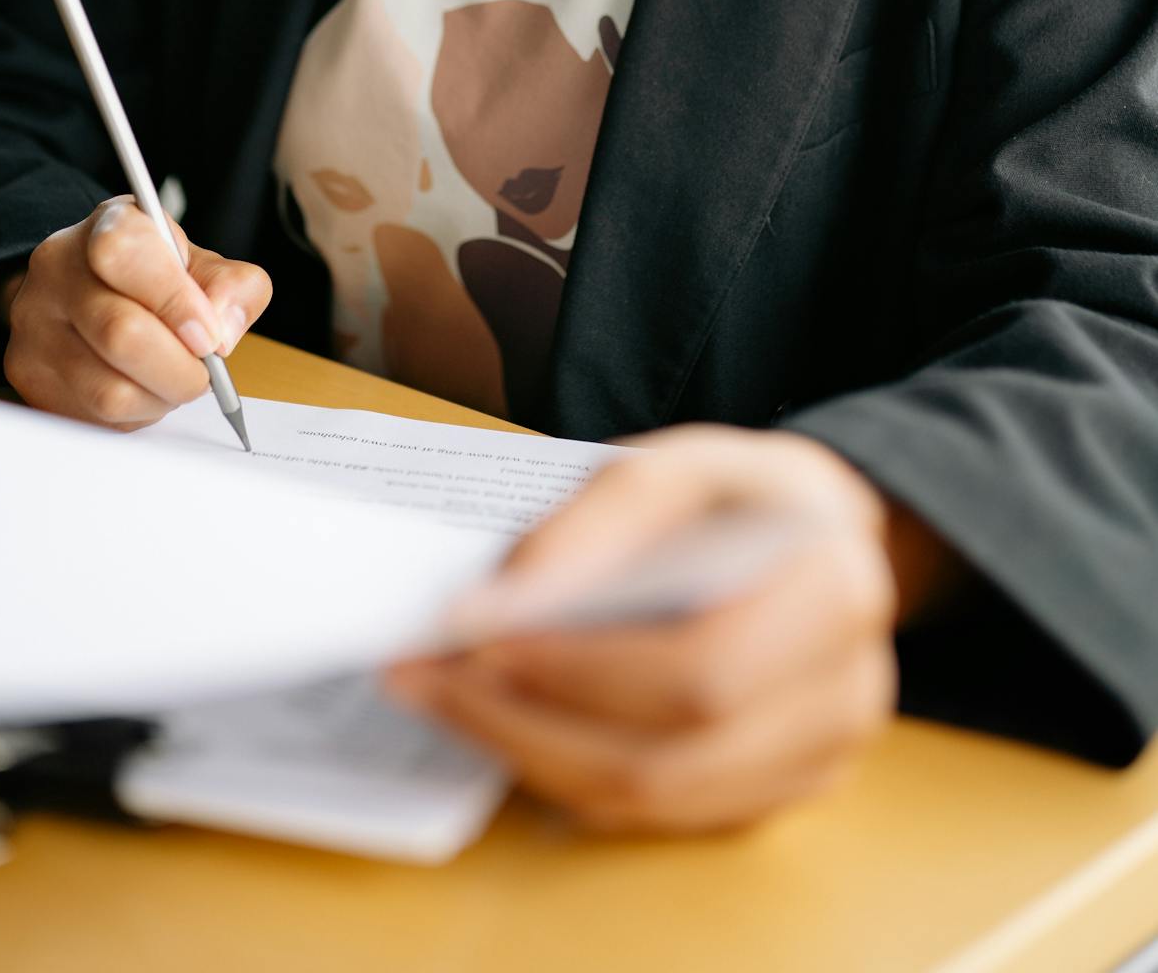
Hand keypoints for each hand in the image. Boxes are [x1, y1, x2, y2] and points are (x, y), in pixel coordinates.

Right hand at [2, 195, 271, 429]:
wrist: (90, 293)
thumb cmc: (154, 279)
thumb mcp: (203, 266)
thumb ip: (233, 287)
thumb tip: (223, 331)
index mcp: (109, 226)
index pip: (125, 254)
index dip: (176, 302)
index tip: (210, 336)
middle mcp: (58, 268)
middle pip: (120, 333)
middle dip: (180, 368)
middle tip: (204, 372)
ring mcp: (35, 324)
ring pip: (109, 389)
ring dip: (160, 397)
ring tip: (172, 380)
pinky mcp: (28, 374)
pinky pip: (94, 418)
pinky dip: (135, 414)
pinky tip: (142, 389)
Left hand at [385, 427, 930, 834]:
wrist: (824, 535)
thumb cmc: (744, 495)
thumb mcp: (680, 463)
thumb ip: (600, 521)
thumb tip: (505, 602)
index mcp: (833, 589)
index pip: (698, 668)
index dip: (582, 669)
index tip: (478, 638)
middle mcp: (845, 693)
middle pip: (670, 755)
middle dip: (531, 722)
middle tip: (431, 677)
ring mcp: (820, 759)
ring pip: (658, 800)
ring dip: (534, 758)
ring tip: (449, 701)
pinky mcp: (783, 792)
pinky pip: (664, 813)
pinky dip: (575, 777)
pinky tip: (513, 728)